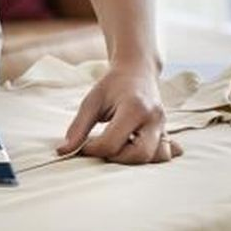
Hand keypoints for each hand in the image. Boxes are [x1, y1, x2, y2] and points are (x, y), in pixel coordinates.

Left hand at [57, 59, 182, 164]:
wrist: (137, 72)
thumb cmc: (113, 85)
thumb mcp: (92, 101)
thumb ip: (78, 127)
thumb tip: (64, 151)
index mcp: (134, 108)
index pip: (112, 143)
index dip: (93, 149)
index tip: (82, 146)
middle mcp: (153, 119)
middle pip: (140, 155)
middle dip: (117, 158)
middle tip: (101, 147)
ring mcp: (164, 126)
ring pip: (157, 157)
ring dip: (135, 159)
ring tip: (119, 145)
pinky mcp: (167, 132)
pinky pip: (165, 153)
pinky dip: (150, 157)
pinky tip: (133, 146)